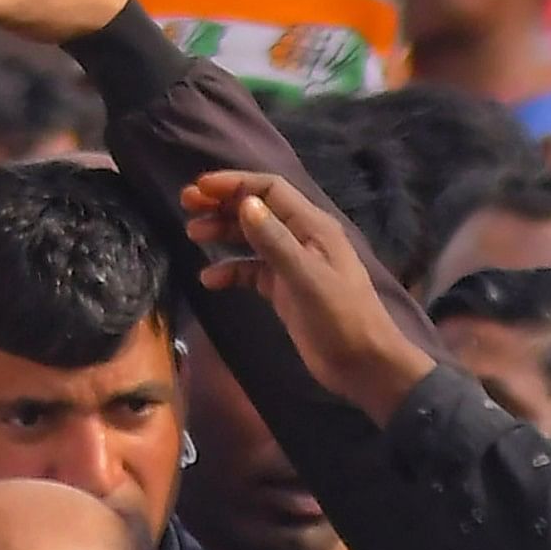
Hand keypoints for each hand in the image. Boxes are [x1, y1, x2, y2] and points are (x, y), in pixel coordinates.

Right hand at [179, 171, 433, 420]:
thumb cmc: (341, 318)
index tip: (199, 188)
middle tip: (186, 205)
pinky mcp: (285, 291)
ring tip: (192, 233)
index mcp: (313, 226)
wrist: (363, 365)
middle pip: (258, 209)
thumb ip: (274, 241)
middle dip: (223, 203)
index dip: (235, 184)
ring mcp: (293, 265)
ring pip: (252, 238)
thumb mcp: (306, 277)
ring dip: (223, 232)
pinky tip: (210, 280)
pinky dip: (230, 271)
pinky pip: (252, 272)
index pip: (270, 190)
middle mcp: (302, 238)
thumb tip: (245, 203)